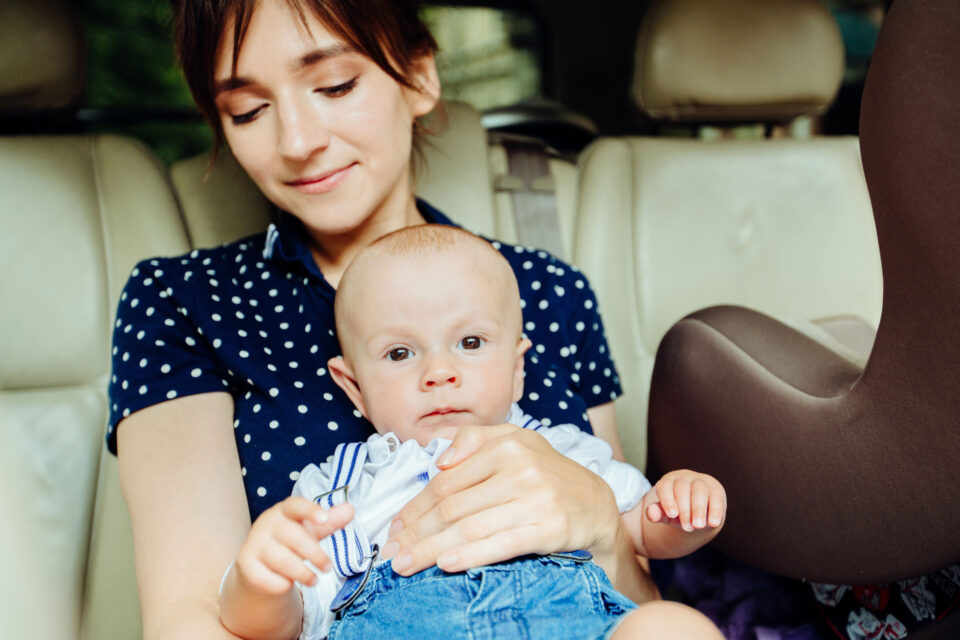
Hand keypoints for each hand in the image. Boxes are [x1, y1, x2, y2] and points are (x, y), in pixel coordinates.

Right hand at [232, 497, 353, 594]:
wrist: (260, 566)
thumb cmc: (290, 543)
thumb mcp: (310, 530)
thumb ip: (329, 521)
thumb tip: (350, 509)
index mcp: (283, 511)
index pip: (295, 505)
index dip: (310, 510)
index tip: (325, 518)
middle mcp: (266, 524)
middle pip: (292, 535)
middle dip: (315, 553)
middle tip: (328, 568)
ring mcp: (253, 544)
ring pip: (281, 559)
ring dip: (302, 572)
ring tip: (314, 580)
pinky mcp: (246, 565)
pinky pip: (268, 578)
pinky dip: (282, 584)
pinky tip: (287, 582)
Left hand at [381, 423, 621, 575]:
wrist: (595, 502)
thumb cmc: (545, 473)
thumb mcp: (514, 442)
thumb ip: (473, 441)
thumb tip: (438, 459)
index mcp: (505, 445)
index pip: (446, 482)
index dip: (414, 508)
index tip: (393, 530)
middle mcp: (520, 469)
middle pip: (452, 507)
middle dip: (416, 534)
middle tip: (391, 555)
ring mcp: (536, 499)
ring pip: (470, 527)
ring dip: (431, 550)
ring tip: (406, 566)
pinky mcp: (548, 528)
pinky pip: (501, 544)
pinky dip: (470, 555)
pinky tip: (446, 563)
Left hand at [645, 469, 725, 532]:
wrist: (697, 515)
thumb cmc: (678, 514)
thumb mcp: (666, 516)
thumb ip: (657, 514)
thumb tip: (651, 513)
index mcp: (668, 481)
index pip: (665, 487)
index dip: (668, 500)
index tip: (672, 515)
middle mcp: (683, 478)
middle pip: (682, 489)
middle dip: (685, 509)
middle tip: (687, 527)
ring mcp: (700, 480)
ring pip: (699, 491)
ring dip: (699, 510)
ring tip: (697, 526)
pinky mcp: (715, 488)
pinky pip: (716, 496)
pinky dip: (715, 510)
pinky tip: (713, 523)